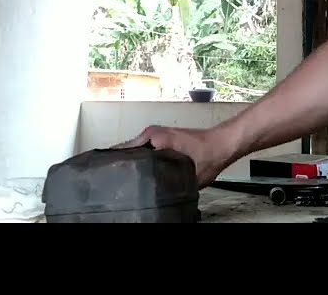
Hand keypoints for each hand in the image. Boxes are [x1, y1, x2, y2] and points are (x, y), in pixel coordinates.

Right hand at [114, 124, 238, 187]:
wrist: (223, 144)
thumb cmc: (208, 154)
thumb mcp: (185, 173)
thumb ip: (166, 181)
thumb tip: (152, 194)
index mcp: (154, 137)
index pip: (124, 149)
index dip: (114, 162)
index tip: (105, 171)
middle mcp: (152, 133)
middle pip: (127, 150)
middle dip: (120, 163)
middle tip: (113, 180)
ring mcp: (157, 135)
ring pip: (135, 150)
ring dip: (130, 161)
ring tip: (122, 177)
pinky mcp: (162, 139)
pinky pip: (144, 149)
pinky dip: (140, 159)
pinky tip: (140, 172)